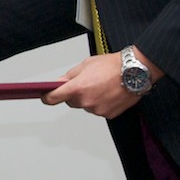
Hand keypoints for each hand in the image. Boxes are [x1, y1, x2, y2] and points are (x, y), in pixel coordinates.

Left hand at [41, 46, 159, 118]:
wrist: (134, 71)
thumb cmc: (111, 65)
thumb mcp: (85, 64)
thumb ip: (69, 76)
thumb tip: (59, 83)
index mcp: (77, 88)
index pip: (54, 98)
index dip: (47, 97)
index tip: (45, 97)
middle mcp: (86, 101)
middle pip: (71, 102)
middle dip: (75, 94)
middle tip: (86, 83)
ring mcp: (97, 110)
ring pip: (86, 106)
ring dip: (89, 99)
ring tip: (101, 86)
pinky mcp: (108, 115)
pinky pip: (98, 110)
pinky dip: (101, 103)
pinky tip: (108, 93)